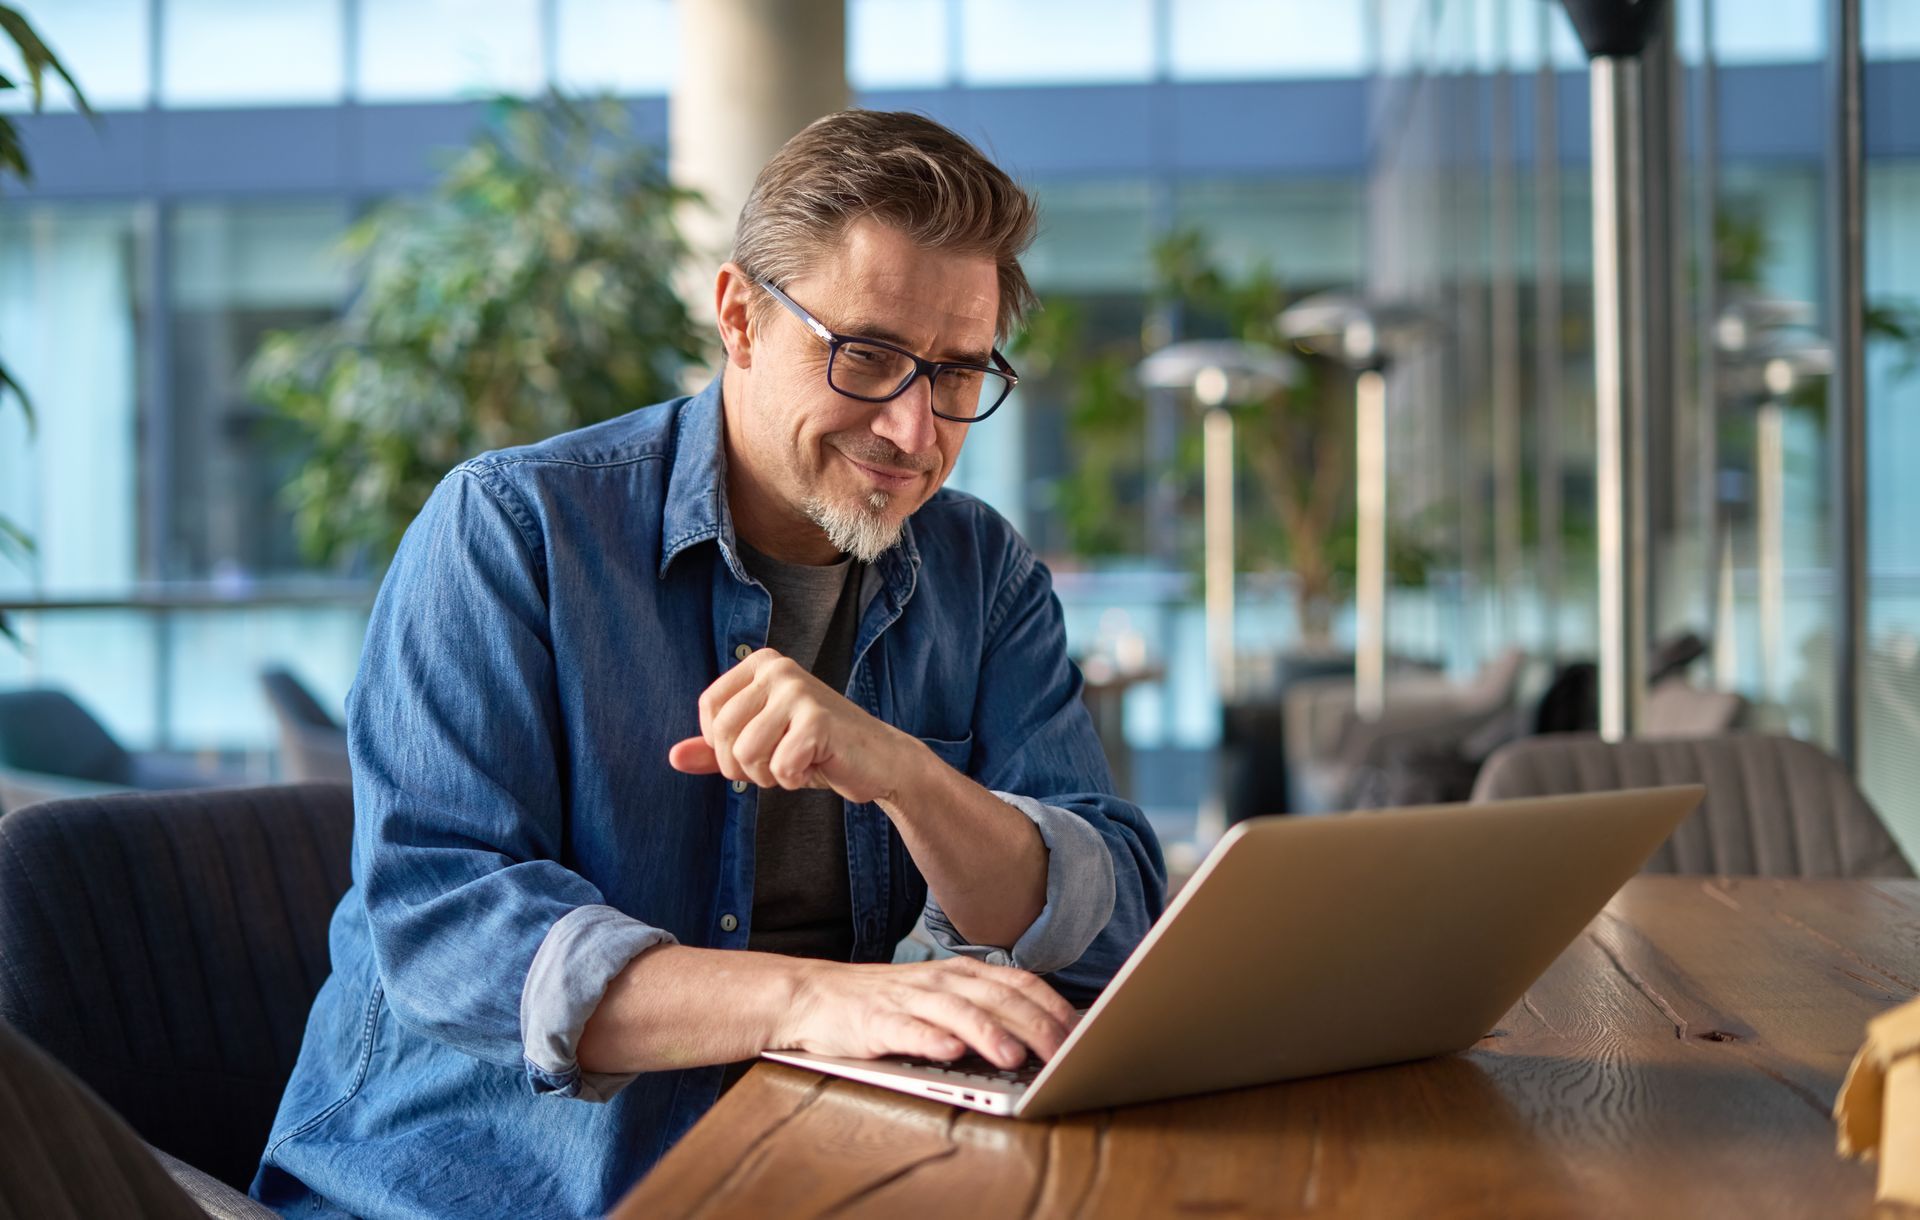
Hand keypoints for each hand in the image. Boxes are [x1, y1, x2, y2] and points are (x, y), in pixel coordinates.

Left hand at [668, 647, 914, 804]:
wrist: (878, 761)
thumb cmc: (816, 750)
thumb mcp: (760, 745)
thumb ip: (716, 750)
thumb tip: (673, 757)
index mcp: (761, 663)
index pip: (709, 708)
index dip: (721, 745)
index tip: (754, 749)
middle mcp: (778, 668)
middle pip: (724, 734)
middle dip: (743, 766)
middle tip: (777, 763)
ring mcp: (799, 691)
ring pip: (746, 754)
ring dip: (770, 774)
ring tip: (798, 762)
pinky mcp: (818, 721)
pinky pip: (779, 767)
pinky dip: (794, 779)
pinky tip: (816, 765)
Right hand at [772, 957, 1078, 1068]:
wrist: (815, 995)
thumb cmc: (885, 1002)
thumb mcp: (939, 997)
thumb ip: (981, 1008)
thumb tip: (1036, 1035)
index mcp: (961, 974)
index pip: (1018, 984)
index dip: (1053, 1006)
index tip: (1082, 1031)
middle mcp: (940, 981)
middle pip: (997, 999)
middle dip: (1035, 1026)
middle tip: (1064, 1053)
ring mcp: (907, 1000)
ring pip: (957, 1013)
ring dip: (988, 1034)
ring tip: (1013, 1057)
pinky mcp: (876, 1022)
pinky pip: (907, 1030)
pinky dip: (930, 1039)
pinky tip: (949, 1052)